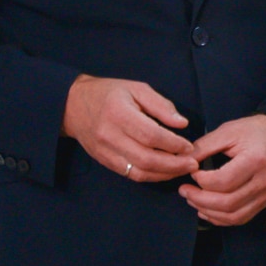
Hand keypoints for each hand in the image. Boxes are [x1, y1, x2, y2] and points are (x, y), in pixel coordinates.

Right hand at [63, 75, 197, 181]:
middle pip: (146, 159)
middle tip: (192, 164)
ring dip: (165, 174)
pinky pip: (130, 174)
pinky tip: (165, 172)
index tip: (189, 146)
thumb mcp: (136, 89)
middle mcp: (110, 136)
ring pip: (139, 172)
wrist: (73, 105)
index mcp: (119, 113)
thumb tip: (182, 124)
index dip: (173, 144)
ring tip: (183, 169)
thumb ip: (160, 105)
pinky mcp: (105, 161)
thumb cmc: (109, 93)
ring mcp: (106, 152)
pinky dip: (151, 176)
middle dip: (174, 165)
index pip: (151, 135)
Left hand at [179, 115, 265, 225]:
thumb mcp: (228, 131)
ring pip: (233, 216)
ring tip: (192, 200)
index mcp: (256, 160)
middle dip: (199, 199)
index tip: (192, 172)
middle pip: (227, 203)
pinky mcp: (265, 201)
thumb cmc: (254, 131)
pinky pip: (241, 218)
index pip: (223, 181)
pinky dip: (221, 219)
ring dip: (208, 212)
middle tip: (184, 190)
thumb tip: (182, 161)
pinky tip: (206, 210)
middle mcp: (264, 181)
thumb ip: (204, 146)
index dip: (201, 181)